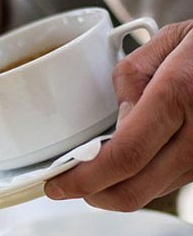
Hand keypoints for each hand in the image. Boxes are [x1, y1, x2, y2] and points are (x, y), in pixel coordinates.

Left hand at [45, 20, 192, 210]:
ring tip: (93, 171)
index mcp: (178, 95)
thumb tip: (114, 118)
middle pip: (132, 191)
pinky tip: (125, 167)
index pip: (122, 157)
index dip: (82, 179)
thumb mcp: (170, 41)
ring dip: (113, 190)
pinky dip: (138, 182)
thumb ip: (131, 79)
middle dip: (91, 194)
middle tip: (68, 184)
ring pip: (148, 193)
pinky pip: (166, 185)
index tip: (56, 183)